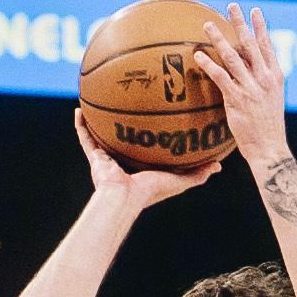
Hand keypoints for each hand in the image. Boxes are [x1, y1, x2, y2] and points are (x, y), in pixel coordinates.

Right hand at [75, 107, 222, 207]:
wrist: (124, 199)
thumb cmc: (151, 192)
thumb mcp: (179, 180)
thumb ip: (198, 173)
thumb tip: (218, 165)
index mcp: (142, 166)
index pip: (147, 146)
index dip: (151, 132)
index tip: (157, 114)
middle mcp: (123, 161)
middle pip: (124, 137)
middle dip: (125, 121)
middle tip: (129, 98)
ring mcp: (107, 159)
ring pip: (102, 134)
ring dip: (100, 118)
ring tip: (99, 98)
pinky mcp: (94, 158)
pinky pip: (85, 138)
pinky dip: (80, 125)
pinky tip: (79, 108)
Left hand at [194, 4, 288, 170]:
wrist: (270, 150)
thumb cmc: (269, 130)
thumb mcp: (272, 102)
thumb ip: (263, 85)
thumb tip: (251, 75)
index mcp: (276, 77)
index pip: (267, 46)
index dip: (260, 27)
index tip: (254, 11)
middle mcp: (264, 79)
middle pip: (250, 44)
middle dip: (240, 23)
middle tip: (231, 6)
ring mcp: (251, 88)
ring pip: (233, 56)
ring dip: (219, 38)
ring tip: (207, 25)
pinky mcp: (237, 100)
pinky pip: (220, 77)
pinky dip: (208, 64)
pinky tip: (197, 55)